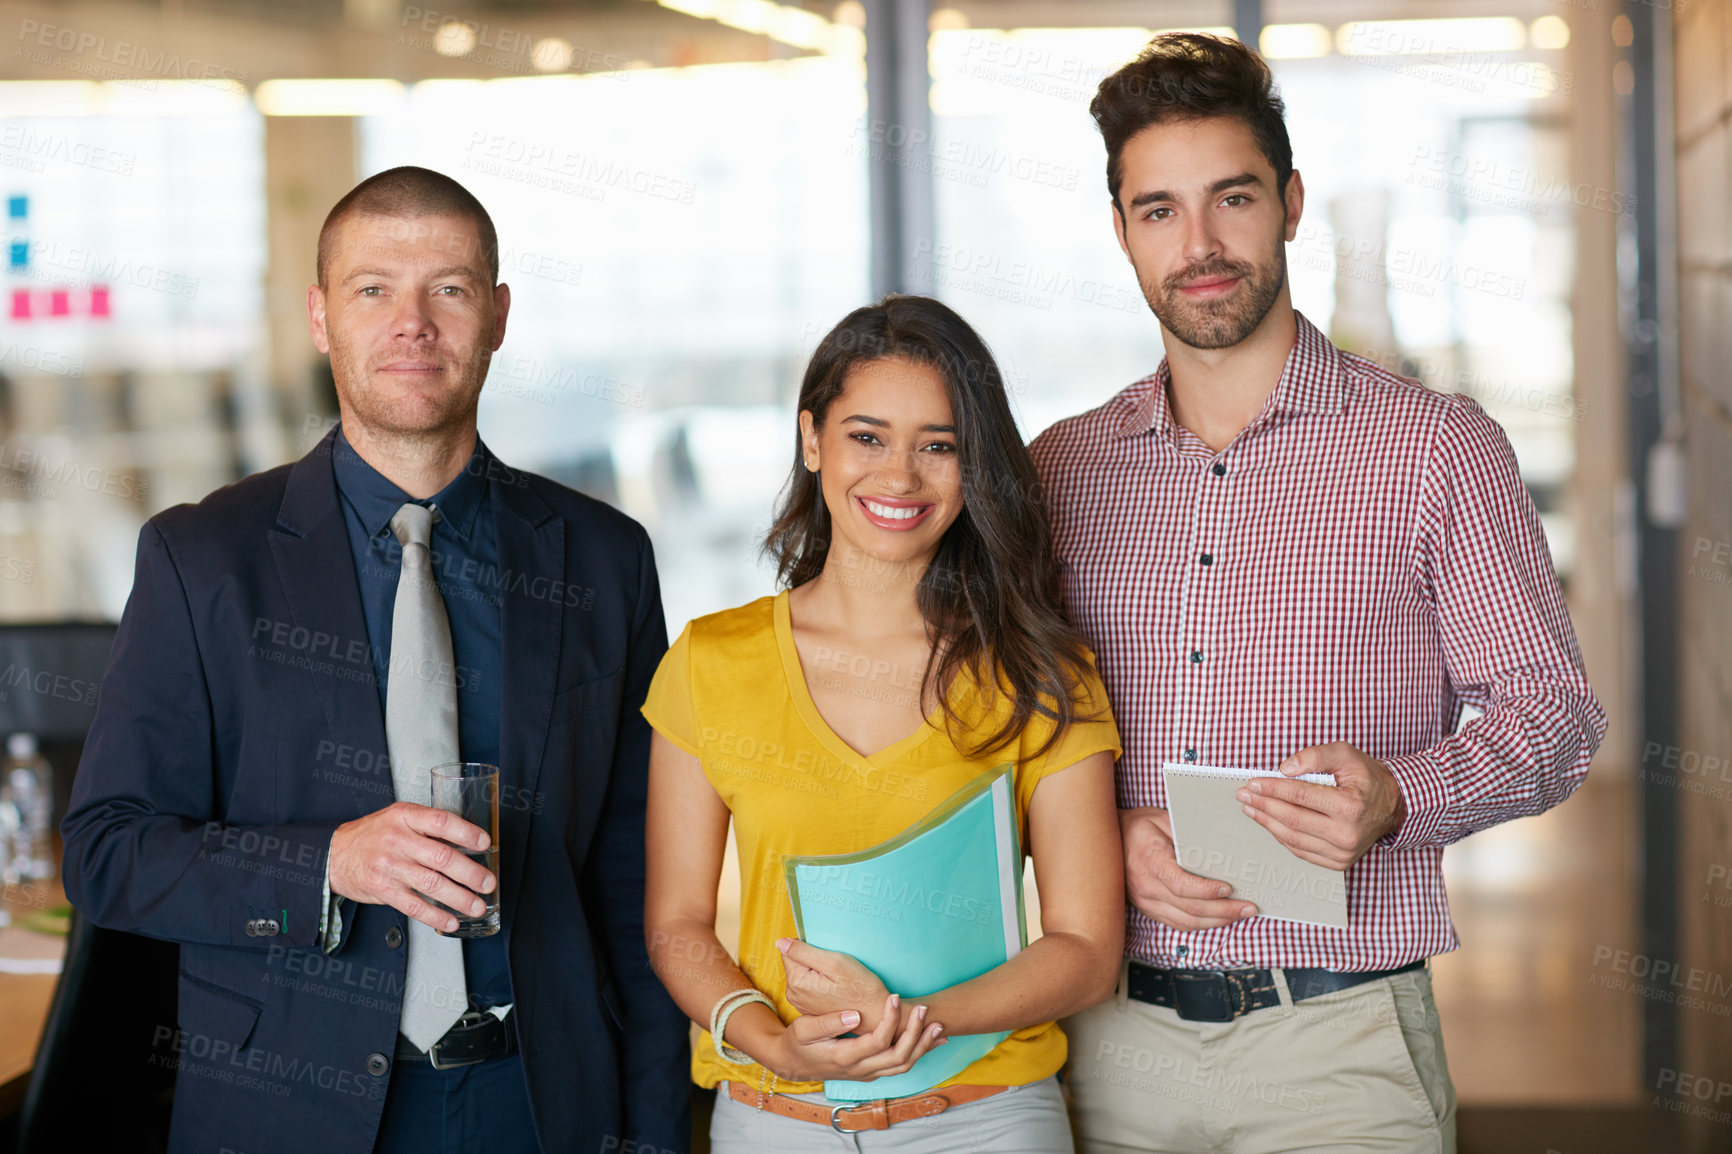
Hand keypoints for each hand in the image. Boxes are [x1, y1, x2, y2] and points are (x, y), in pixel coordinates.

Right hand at [328, 802, 495, 932]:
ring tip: (476, 906)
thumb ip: (427, 826)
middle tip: (488, 882)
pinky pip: (414, 906)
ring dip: (459, 898)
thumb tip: (467, 841)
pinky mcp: (383, 890)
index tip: (485, 843)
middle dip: (470, 873)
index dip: (467, 833)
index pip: (441, 822)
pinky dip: (435, 916)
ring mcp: (389, 866)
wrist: (333, 854)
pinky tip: (451, 920)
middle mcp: (397, 840)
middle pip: (442, 858)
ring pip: (432, 884)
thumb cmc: (373, 835)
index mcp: (404, 816)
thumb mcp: (398, 818)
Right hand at [758, 992, 946, 1083]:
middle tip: (924, 1010)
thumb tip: (854, 1015)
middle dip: (916, 1034)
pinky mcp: (870, 1072)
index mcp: (845, 1058)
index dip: (891, 1019)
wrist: (793, 1063)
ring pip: (903, 1066)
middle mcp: (860, 1070)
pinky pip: (899, 1066)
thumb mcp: (804, 1029)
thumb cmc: (798, 1042)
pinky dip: (917, 1053)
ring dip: (922, 1046)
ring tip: (938, 1026)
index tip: (894, 996)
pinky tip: (929, 1040)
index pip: (878, 1041)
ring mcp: (867, 1074)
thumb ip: (828, 1023)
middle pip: (899, 1058)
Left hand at [776, 938, 891, 1029]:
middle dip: (812, 959)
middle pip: (796, 963)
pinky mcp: (811, 1008)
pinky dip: (821, 982)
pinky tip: (837, 987)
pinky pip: (810, 986)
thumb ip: (804, 952)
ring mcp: (802, 1004)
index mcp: (797, 982)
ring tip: (838, 978)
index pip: (789, 951)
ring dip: (818, 971)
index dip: (809, 947)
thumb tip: (780, 942)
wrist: (876, 1016)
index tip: (827, 955)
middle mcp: (794, 995)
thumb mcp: (834, 963)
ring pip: (804, 973)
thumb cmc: (860, 988)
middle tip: (835, 968)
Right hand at [1121, 807, 1256, 930]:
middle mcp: (1146, 887)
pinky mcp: (1149, 909)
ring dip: (1216, 922)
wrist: (1106, 841)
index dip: (1207, 891)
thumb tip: (1217, 848)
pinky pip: (1177, 923)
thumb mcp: (1162, 820)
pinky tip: (1218, 919)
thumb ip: (1187, 835)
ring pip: (1186, 922)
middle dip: (1224, 911)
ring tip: (1239, 915)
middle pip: (1189, 909)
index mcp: (1150, 862)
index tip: (1229, 888)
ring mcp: (1146, 902)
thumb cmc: (1137, 827)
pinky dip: (1201, 924)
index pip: (1181, 885)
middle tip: (1248, 908)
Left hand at [1238, 742, 1406, 869]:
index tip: (1253, 783)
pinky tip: (1270, 823)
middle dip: (1264, 805)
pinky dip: (1282, 836)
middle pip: (1293, 820)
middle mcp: (1347, 834)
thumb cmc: (1367, 778)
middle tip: (1245, 794)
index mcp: (1350, 807)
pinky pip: (1301, 850)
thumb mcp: (1347, 754)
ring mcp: (1343, 853)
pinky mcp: (1338, 862)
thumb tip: (1286, 768)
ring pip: (1293, 838)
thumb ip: (1316, 756)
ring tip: (1251, 808)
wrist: (1391, 806)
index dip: (1273, 789)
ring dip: (1267, 822)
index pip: (1301, 797)